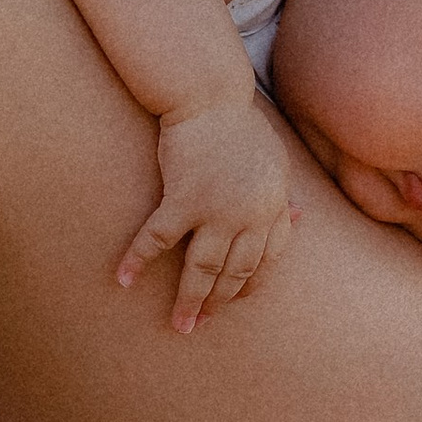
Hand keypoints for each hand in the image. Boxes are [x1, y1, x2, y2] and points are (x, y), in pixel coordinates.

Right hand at [117, 95, 299, 334]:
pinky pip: (157, 240)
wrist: (210, 98)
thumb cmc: (241, 126)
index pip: (266, 260)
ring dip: (189, 300)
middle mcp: (249, 215)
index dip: (250, 284)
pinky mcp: (182, 199)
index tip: (236, 301)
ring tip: (179, 324)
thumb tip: (297, 217)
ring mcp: (216, 210)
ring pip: (202, 268)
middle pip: (235, 272)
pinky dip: (137, 260)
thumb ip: (281, 194)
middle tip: (200, 324)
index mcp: (272, 207)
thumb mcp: (275, 161)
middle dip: (219, 302)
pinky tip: (123, 279)